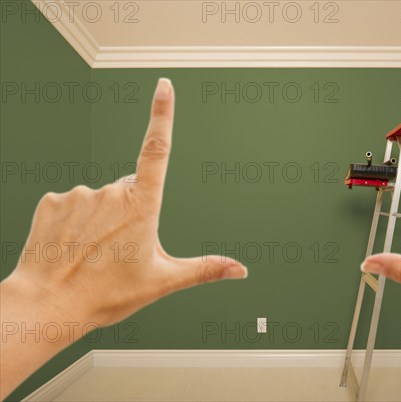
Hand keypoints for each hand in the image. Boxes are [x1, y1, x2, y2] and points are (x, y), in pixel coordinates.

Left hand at [0, 79, 246, 398]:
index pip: (156, 150)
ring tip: (94, 252)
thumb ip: (204, 269)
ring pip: (101, 198)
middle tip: (120, 248)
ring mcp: (79, 194)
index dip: (162, 115)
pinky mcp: (53, 201)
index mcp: (141, 206)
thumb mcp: (162, 281)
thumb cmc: (105, 294)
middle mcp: (111, 193)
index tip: (164, 87)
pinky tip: (73, 244)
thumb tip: (240, 270)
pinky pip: (73, 203)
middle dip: (131, 210)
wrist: (48, 305)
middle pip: (130, 189)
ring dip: (102, 218)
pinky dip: (76, 220)